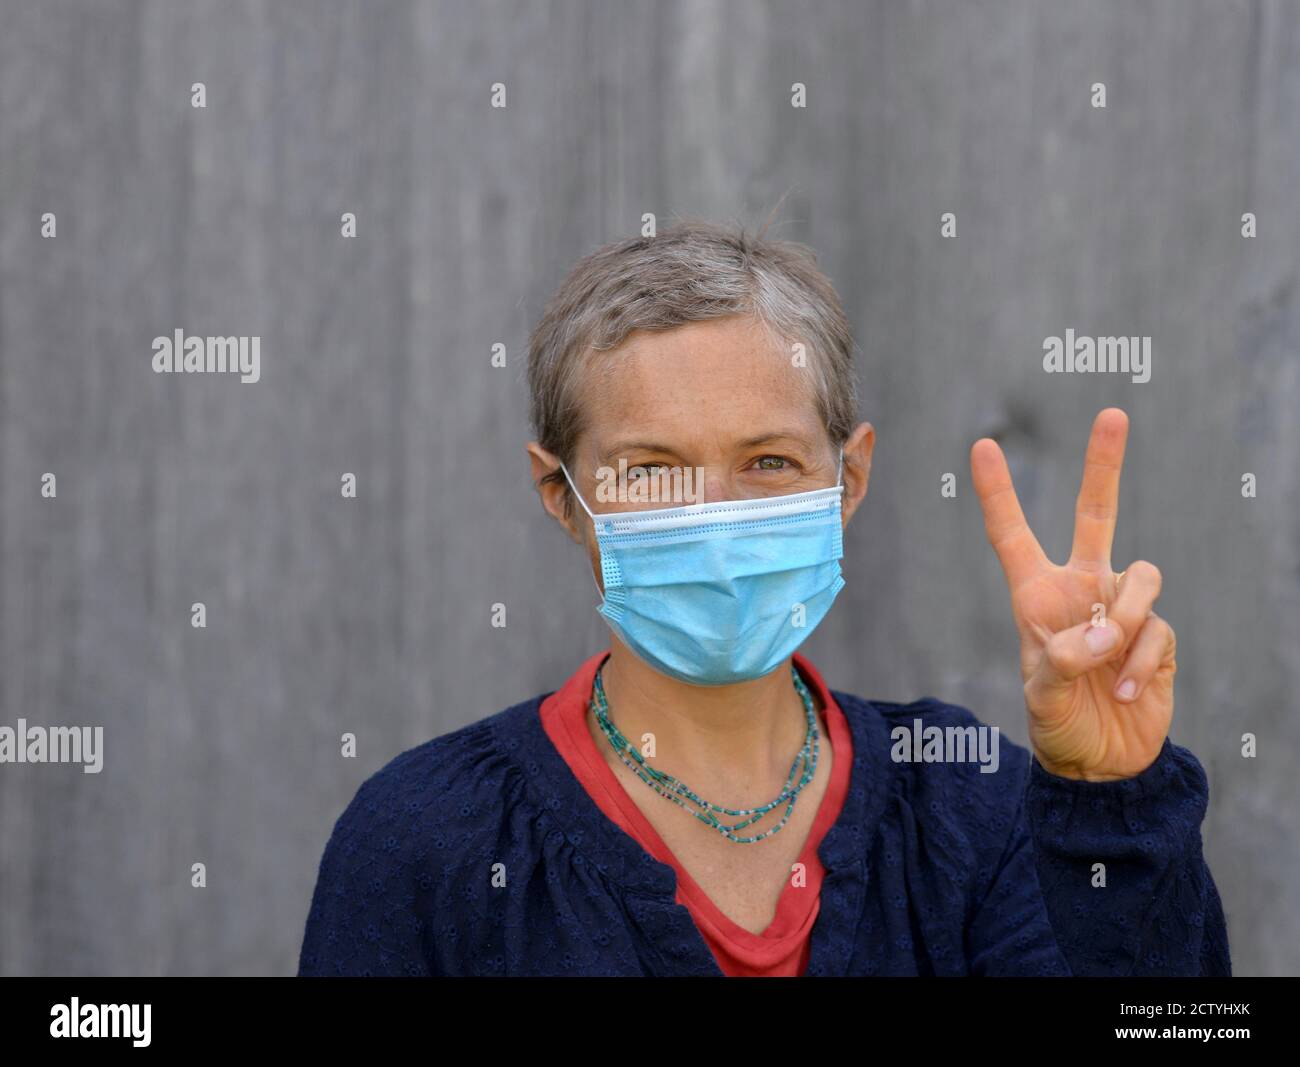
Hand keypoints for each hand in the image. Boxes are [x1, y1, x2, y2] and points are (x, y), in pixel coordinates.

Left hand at [970, 408, 1175, 780]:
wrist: (1103, 762)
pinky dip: (1139, 662)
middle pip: (1097, 514)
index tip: (983, 445)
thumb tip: (1100, 631)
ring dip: (1125, 620)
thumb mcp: (1040, 695)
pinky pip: (1157, 628)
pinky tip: (1123, 692)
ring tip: (1105, 665)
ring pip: (1141, 575)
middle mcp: (1082, 589)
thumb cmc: (1058, 723)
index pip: (1013, 536)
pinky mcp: (1158, 634)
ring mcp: (1122, 608)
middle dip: (1104, 465)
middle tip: (1112, 414)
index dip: (998, 493)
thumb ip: (1060, 661)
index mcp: (1037, 595)